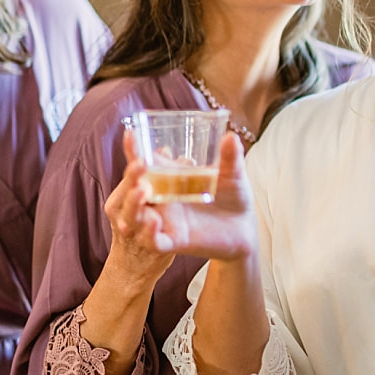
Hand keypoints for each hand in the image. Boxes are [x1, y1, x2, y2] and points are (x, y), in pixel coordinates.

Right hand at [122, 131, 258, 261]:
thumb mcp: (232, 174)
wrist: (245, 226)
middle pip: (135, 187)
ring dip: (134, 204)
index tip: (130, 134)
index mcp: (170, 179)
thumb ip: (230, 157)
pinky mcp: (174, 241)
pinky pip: (154, 241)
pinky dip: (149, 233)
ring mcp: (166, 221)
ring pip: (136, 216)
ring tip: (140, 190)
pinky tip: (153, 222)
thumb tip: (231, 136)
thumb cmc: (233, 195)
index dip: (135, 150)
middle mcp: (162, 199)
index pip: (146, 163)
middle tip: (139, 163)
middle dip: (132, 175)